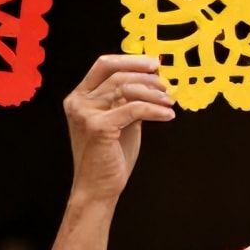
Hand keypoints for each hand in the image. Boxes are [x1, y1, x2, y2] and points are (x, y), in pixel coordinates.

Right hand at [63, 55, 174, 203]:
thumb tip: (153, 80)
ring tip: (170, 102)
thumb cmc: (109, 157)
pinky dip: (155, 110)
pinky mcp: (98, 126)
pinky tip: (168, 116)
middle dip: (146, 75)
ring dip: (154, 93)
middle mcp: (78, 102)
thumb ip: (129, 100)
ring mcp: (86, 113)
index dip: (131, 60)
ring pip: (126, 89)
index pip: (104, 65)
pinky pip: (134, 109)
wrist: (98, 188)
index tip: (154, 64)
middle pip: (116, 73)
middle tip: (166, 83)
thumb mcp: (120, 121)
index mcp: (80, 97)